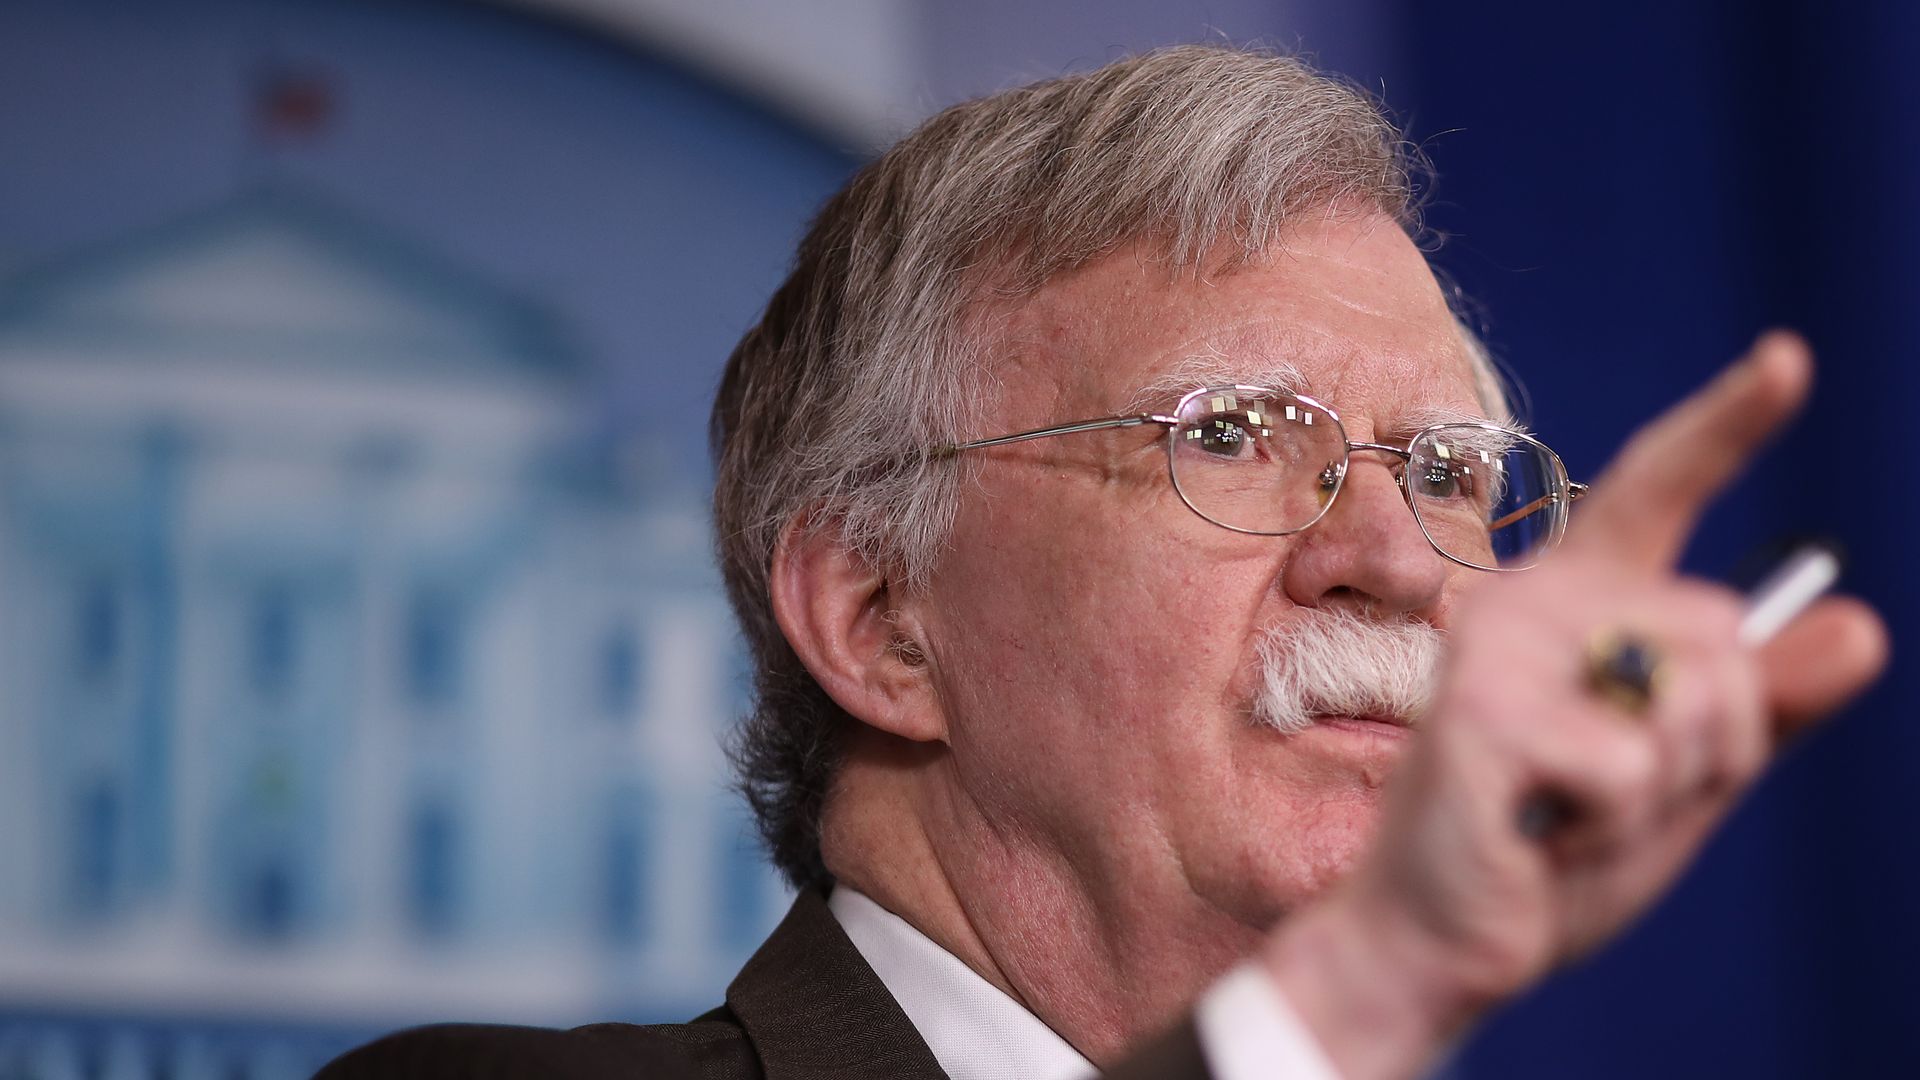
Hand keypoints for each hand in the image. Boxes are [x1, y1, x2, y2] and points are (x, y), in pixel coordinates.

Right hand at [1259, 332, 1888, 1079]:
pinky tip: (1540, 836)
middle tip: (1612, 793)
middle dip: (1716, 739)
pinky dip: (1613, 828)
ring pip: (1692, 698)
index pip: (1657, 492)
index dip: (1727, 425)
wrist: (1434, 943)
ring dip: (1665, 791)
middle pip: (1722, 634)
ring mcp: (1495, 649)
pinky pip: (1634, 765)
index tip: (1788, 358)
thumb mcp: (1679, 779)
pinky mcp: (1479, 714)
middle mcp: (1528, 600)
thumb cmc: (1547, 853)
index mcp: (1573, 601)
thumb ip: (1762, 706)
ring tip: (1572, 814)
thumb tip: (1860, 625)